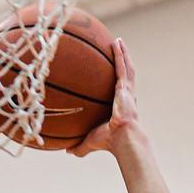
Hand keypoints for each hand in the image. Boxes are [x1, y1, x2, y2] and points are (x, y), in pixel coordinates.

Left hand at [68, 37, 138, 157]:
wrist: (122, 138)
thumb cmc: (109, 142)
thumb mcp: (90, 142)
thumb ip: (79, 145)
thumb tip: (67, 150)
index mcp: (119, 108)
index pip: (118, 93)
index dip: (117, 85)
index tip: (111, 77)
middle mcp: (125, 98)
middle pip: (123, 76)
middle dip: (121, 64)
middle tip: (116, 52)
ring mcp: (127, 91)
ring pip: (126, 68)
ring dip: (123, 54)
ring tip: (118, 42)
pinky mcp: (125, 87)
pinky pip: (122, 66)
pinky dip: (120, 54)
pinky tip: (117, 42)